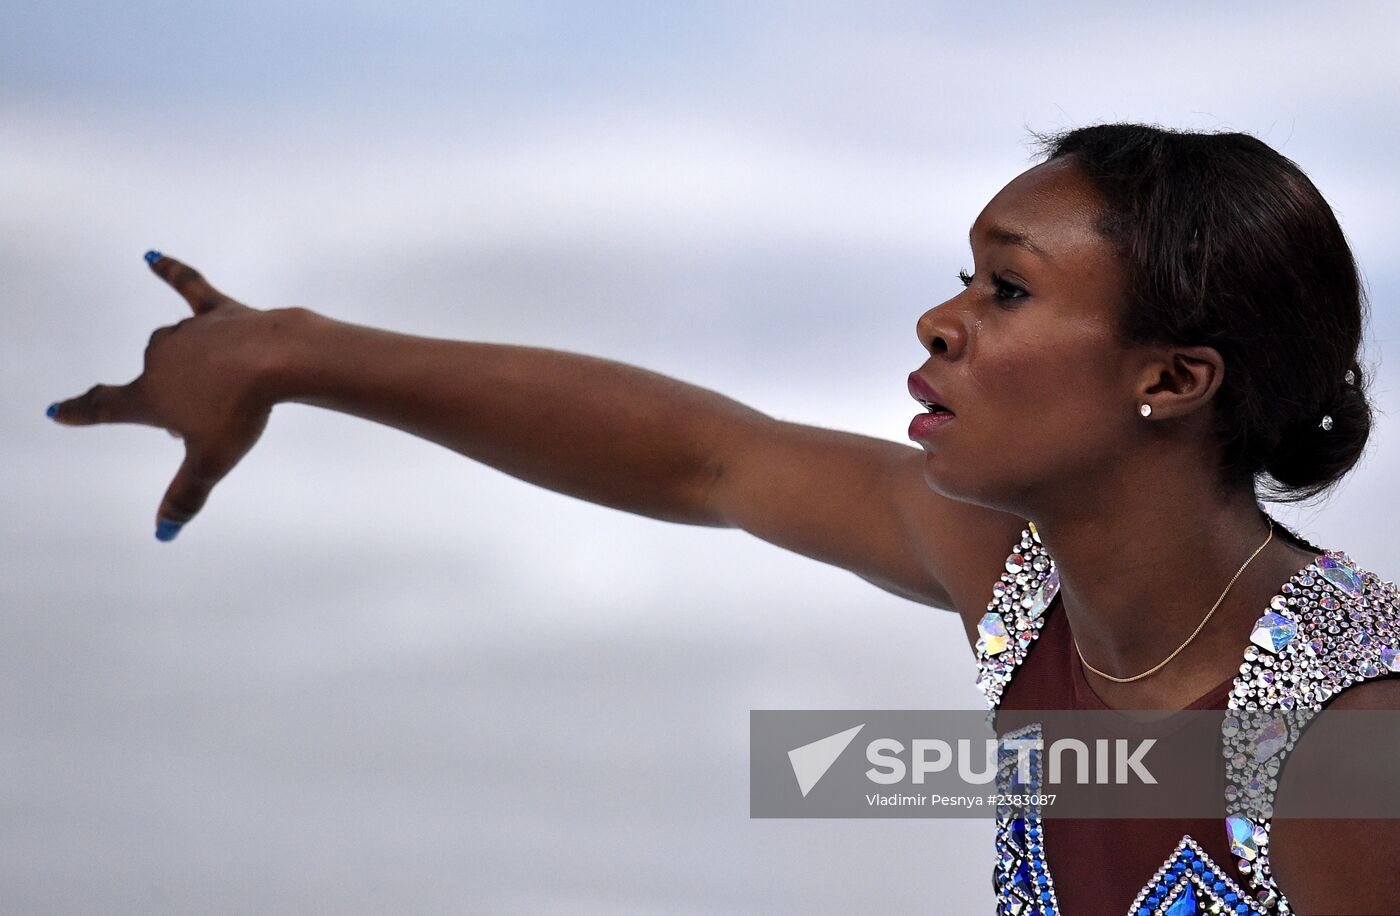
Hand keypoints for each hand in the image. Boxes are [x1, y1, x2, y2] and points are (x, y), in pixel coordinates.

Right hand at [49, 252, 293, 541]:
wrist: (278, 362)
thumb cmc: (241, 413)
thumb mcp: (211, 464)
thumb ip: (183, 498)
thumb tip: (163, 534)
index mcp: (149, 397)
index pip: (104, 406)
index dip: (80, 411)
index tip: (56, 410)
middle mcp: (158, 359)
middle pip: (156, 382)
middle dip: (179, 401)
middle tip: (218, 415)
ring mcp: (186, 332)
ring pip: (177, 348)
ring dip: (194, 365)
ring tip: (230, 385)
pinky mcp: (217, 310)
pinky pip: (189, 287)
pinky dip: (171, 271)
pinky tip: (152, 256)